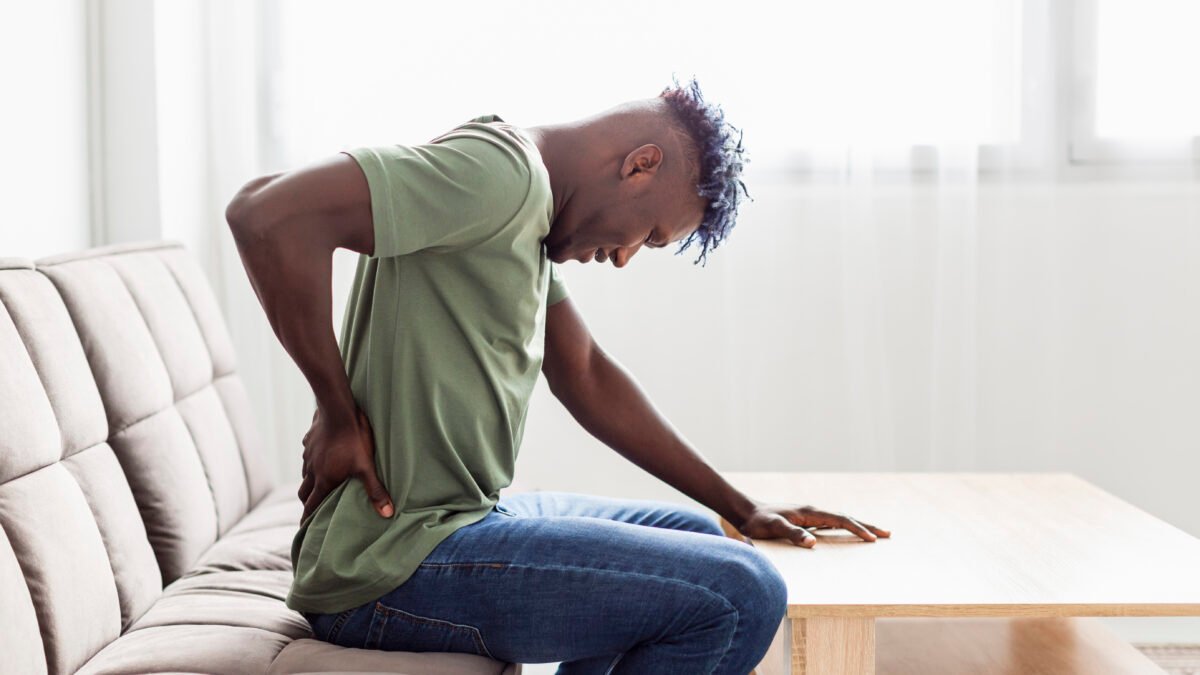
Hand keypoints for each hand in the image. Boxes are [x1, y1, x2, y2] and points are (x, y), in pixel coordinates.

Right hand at [298, 405, 393, 522]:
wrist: (337, 410)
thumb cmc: (353, 440)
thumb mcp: (366, 467)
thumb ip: (375, 491)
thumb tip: (387, 513)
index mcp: (323, 480)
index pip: (311, 506)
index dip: (308, 519)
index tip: (304, 529)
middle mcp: (311, 470)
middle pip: (304, 493)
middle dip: (307, 502)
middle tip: (311, 509)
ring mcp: (308, 455)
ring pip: (304, 474)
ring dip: (309, 482)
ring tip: (317, 485)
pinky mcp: (308, 441)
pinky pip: (307, 456)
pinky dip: (312, 463)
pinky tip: (320, 458)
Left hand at [735, 501, 890, 547]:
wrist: (746, 512)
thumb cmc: (758, 522)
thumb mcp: (774, 528)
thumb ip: (792, 534)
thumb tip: (813, 543)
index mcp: (810, 512)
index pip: (840, 520)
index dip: (857, 529)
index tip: (873, 539)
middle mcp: (813, 512)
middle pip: (845, 518)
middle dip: (866, 525)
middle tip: (887, 533)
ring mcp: (810, 515)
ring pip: (840, 520)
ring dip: (857, 526)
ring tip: (874, 534)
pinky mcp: (805, 520)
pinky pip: (831, 524)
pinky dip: (844, 528)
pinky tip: (847, 534)